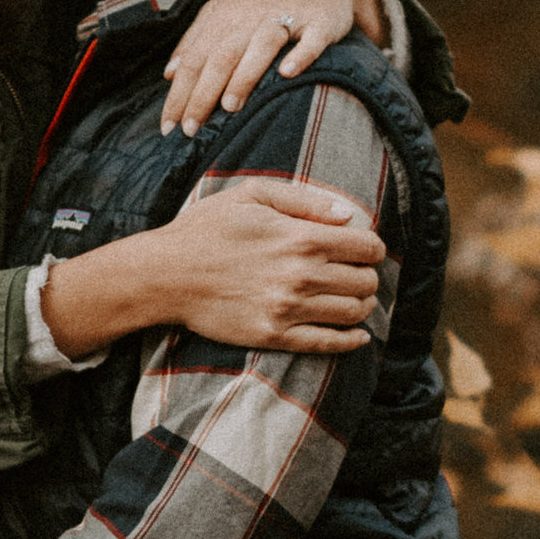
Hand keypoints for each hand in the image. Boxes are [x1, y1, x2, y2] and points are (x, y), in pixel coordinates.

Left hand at [160, 0, 378, 135]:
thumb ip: (196, 38)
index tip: (167, 125)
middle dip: (202, 94)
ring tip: (229, 108)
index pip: (195, 56)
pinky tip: (288, 74)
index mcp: (226, 13)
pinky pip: (311, 40)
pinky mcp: (321, 22)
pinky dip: (300, 55)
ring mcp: (288, 16)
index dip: (179, 92)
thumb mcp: (225, 7)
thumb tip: (170, 73)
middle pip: (222, 55)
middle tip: (191, 129)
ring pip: (261, 45)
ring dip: (244, 76)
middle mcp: (252, 14)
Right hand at [160, 175, 381, 349]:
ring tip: (354, 299)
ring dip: (362, 305)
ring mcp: (289, 309)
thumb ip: (305, 200)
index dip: (373, 247)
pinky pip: (328, 344)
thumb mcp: (253, 194)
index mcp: (302, 237)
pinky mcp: (275, 336)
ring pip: (353, 313)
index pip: (367, 247)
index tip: (364, 249)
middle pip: (366, 282)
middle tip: (357, 274)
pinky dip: (352, 341)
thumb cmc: (207, 229)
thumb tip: (348, 214)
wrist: (167, 274)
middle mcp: (302, 275)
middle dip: (367, 276)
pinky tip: (359, 336)